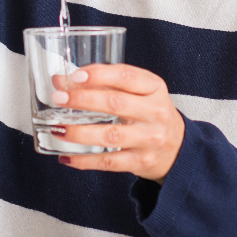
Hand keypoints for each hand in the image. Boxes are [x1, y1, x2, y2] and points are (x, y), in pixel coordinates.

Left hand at [51, 64, 184, 181]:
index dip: (99, 74)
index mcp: (154, 88)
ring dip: (79, 132)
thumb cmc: (150, 114)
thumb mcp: (139, 93)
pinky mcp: (141, 162)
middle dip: (83, 100)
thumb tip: (61, 81)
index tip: (75, 76)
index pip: (126, 76)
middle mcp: (155, 112)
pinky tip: (67, 156)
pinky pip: (109, 162)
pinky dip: (85, 160)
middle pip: (116, 104)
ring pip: (110, 135)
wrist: (178, 148)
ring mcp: (149, 139)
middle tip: (58, 98)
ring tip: (58, 129)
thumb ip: (105, 84)